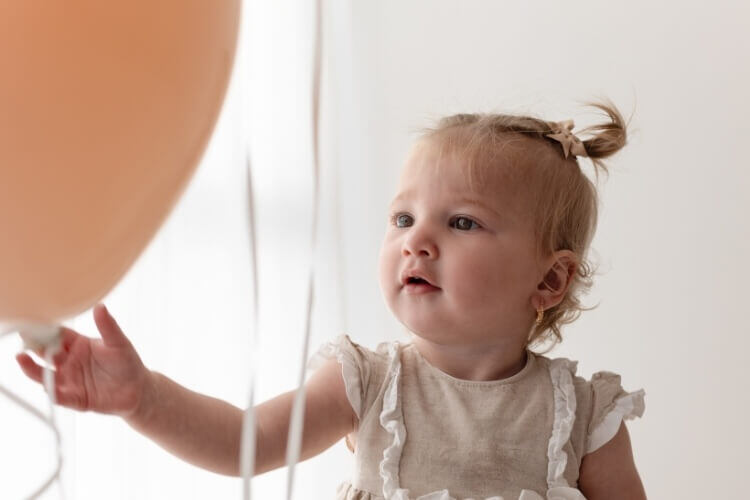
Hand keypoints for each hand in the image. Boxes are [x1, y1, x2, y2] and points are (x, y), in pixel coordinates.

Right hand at [16, 303, 151, 418]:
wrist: (138, 389)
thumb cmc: (127, 363)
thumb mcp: (118, 343)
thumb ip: (108, 327)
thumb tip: (100, 306)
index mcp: (77, 345)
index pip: (57, 336)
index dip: (45, 330)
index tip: (33, 323)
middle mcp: (69, 362)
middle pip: (46, 354)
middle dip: (34, 347)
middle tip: (24, 340)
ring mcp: (70, 380)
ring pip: (45, 375)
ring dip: (33, 369)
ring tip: (22, 359)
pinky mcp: (75, 398)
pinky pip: (60, 396)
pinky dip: (53, 393)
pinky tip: (49, 388)